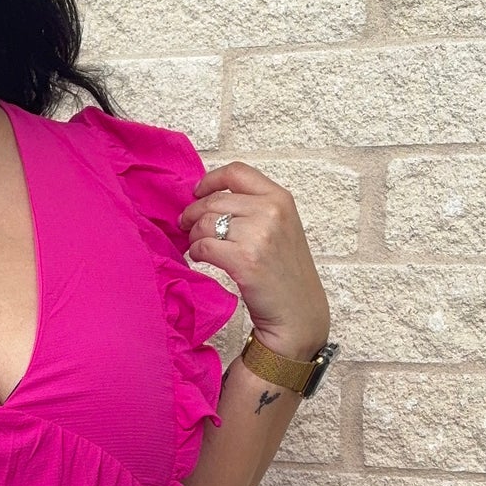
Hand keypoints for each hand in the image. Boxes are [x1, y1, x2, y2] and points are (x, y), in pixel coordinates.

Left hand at [179, 160, 330, 361]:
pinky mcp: (244, 260)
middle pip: (214, 200)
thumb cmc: (286, 274)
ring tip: (199, 248)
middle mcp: (271, 211)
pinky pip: (203, 247)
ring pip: (205, 224)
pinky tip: (202, 260)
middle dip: (193, 214)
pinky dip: (196, 253)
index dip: (209, 181)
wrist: (298, 313)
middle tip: (187, 228)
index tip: (196, 193)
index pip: (237, 172)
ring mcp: (258, 235)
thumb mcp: (281, 228)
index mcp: (280, 198)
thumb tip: (207, 198)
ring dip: (195, 237)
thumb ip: (253, 208)